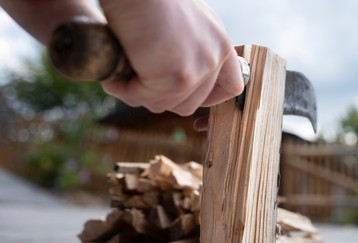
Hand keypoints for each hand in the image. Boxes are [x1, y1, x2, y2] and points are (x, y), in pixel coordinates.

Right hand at [99, 0, 243, 115]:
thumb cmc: (149, 1)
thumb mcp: (182, 26)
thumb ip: (188, 54)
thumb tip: (170, 84)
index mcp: (219, 43)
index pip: (231, 86)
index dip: (208, 99)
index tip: (184, 97)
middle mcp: (215, 57)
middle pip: (191, 104)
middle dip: (161, 97)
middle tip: (138, 81)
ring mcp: (200, 69)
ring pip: (165, 104)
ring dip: (139, 94)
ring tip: (122, 74)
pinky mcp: (180, 78)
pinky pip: (147, 99)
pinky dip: (125, 90)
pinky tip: (115, 76)